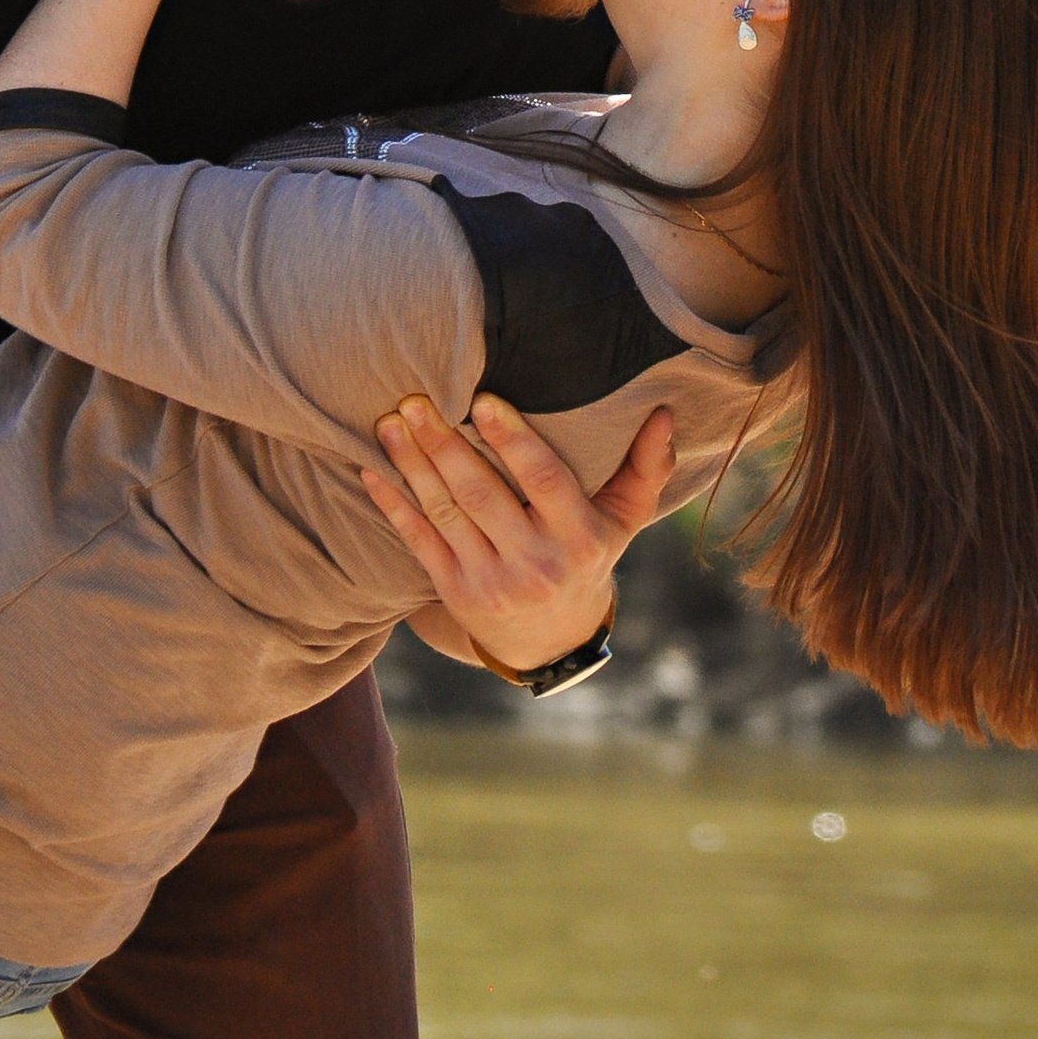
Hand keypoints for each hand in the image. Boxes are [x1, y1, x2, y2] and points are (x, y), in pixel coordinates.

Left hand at [363, 394, 676, 674]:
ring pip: (446, 513)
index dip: (512, 442)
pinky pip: (420, 541)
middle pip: (482, 495)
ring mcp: (491, 581)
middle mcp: (535, 563)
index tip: (482, 401)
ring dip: (413, 465)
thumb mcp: (625, 521)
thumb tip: (665, 411)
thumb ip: (645, 468)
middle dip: (445, 445)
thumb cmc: (589, 557)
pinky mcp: (455, 590)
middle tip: (417, 398)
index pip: (544, 482)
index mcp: (579, 539)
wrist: (552, 640)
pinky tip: (372, 470)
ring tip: (392, 422)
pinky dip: (394, 505)